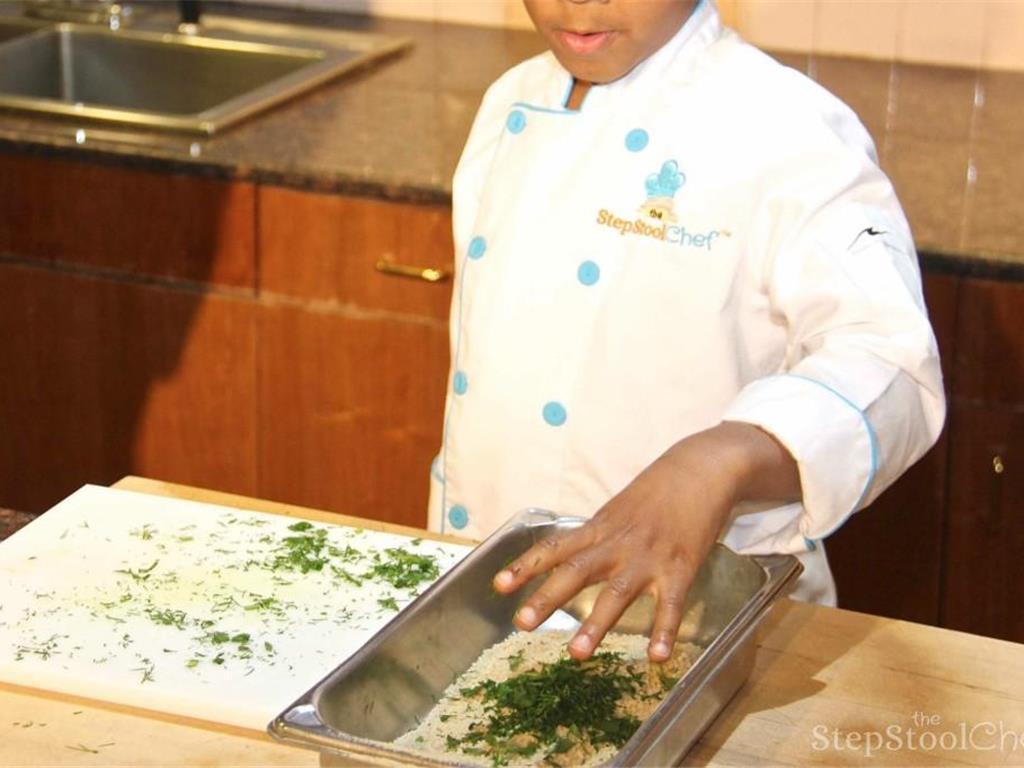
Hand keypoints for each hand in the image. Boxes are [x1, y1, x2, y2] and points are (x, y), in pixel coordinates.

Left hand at [491, 422, 798, 661]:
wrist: (700, 469)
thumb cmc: (656, 491)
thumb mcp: (617, 509)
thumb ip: (595, 535)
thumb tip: (567, 557)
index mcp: (600, 528)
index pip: (555, 548)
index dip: (525, 566)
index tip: (498, 586)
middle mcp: (618, 544)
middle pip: (577, 571)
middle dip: (548, 597)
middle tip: (522, 622)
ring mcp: (649, 558)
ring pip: (618, 593)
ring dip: (597, 623)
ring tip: (577, 653)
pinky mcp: (681, 568)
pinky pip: (671, 605)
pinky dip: (664, 631)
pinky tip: (656, 657)